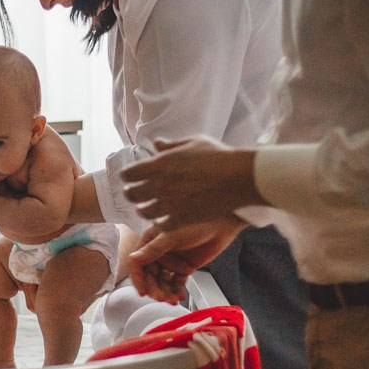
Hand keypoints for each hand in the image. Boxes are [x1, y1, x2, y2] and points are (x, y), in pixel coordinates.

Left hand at [122, 136, 261, 228]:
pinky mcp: (181, 220)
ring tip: (149, 206)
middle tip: (136, 193)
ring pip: (143, 212)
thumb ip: (170, 145)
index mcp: (160, 164)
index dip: (128, 175)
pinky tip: (164, 218)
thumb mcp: (193, 143)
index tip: (132, 176)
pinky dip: (160, 222)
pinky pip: (161, 226)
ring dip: (144, 209)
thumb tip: (156, 144)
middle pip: (131, 195)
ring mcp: (170, 205)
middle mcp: (160, 185)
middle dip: (132, 193)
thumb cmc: (218, 157)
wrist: (239, 178)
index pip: (128, 174)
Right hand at [128, 219, 244, 302]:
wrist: (220, 224)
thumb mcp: (171, 236)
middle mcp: (157, 253)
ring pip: (163, 282)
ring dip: (166, 292)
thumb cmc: (195, 222)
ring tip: (172, 300)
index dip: (138, 279)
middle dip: (155, 289)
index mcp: (149, 242)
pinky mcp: (183, 268)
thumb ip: (153, 249)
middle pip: (150, 277)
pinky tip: (179, 296)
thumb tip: (132, 259)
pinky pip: (177, 283)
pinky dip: (177, 291)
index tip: (142, 292)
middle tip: (161, 298)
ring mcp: (171, 262)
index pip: (137, 264)